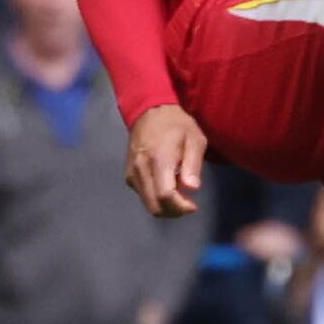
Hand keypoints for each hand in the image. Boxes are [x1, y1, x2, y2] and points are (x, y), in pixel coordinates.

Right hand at [124, 103, 208, 218]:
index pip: (165, 195)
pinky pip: (143, 196)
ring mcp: (132, 174)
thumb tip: (192, 188)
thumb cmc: (176, 125)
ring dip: (165, 206)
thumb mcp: (194, 139)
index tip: (193, 206)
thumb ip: (193, 164)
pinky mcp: (128, 176)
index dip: (180, 207)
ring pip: (148, 204)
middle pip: (154, 206)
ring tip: (178, 191)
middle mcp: (141, 169)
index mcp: (159, 159)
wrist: (149, 112)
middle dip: (173, 211)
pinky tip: (166, 184)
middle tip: (187, 204)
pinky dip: (156, 198)